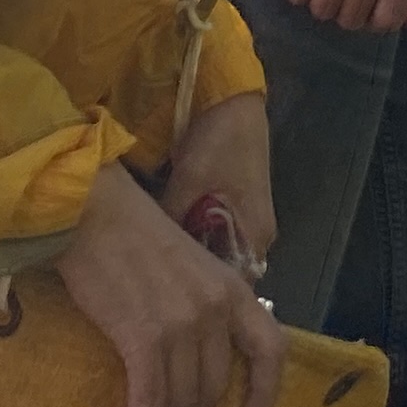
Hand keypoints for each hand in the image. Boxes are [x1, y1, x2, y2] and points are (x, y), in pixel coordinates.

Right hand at [62, 158, 283, 406]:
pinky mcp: (145, 336)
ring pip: (182, 399)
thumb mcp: (192, 267)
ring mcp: (183, 323)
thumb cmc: (135, 236)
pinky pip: (149, 398)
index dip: (266, 392)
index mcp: (234, 290)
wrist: (95, 212)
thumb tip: (197, 357)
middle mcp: (217, 310)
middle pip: (215, 387)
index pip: (270, 350)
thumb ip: (204, 305)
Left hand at [154, 89, 274, 283]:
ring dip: (198, 261)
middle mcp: (259, 232)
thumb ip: (171, 223)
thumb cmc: (215, 142)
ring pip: (222, 253)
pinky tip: (175, 244)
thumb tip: (147, 258)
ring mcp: (251, 217)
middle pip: (229, 273)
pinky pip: (221, 235)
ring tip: (163, 272)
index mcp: (254, 233)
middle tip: (161, 291)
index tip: (170, 306)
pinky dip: (199, 241)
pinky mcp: (241, 203)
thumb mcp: (187, 183)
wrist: (233, 100)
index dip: (205, 300)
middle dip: (199, 283)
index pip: (235, 288)